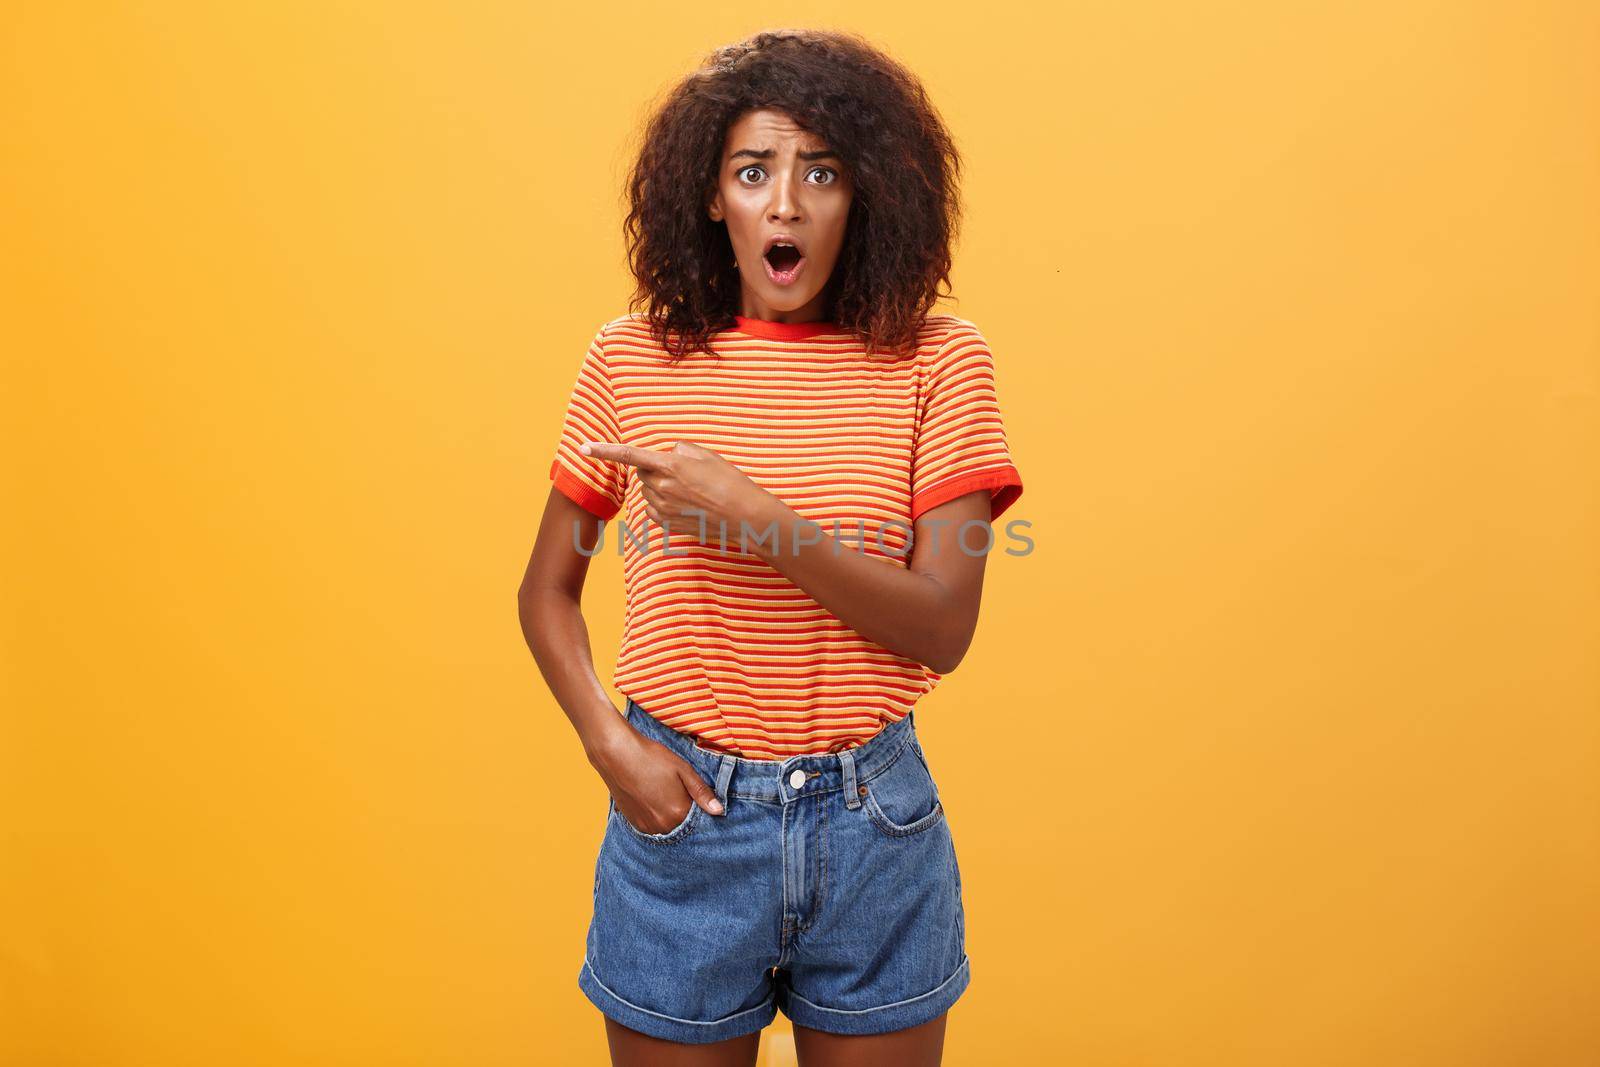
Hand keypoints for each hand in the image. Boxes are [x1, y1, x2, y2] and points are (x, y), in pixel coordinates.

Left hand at [579, 440, 773, 544]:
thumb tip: (668, 454)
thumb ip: (681, 450)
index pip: (630, 455)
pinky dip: (664, 505)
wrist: (745, 517)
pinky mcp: (667, 525)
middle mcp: (662, 487)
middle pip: (643, 474)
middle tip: (683, 474)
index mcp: (670, 466)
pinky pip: (654, 510)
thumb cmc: (731, 482)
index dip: (604, 450)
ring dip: (661, 488)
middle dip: (655, 470)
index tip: (583, 448)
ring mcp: (663, 508)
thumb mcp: (709, 456)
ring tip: (692, 493)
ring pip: (649, 492)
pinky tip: (687, 506)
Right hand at [589, 725, 724, 832]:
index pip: (699, 821)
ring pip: (668, 828)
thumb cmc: (651, 757)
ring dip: (671, 817)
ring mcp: (646, 826)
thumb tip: (719, 811)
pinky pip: (653, 827)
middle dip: (686, 814)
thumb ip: (701, 792)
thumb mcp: (682, 769)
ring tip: (665, 795)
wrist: (616, 753)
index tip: (698, 798)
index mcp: (678, 812)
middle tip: (680, 793)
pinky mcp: (633, 823)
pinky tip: (654, 800)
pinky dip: (657, 818)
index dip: (701, 809)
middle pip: (683, 827)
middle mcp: (662, 825)